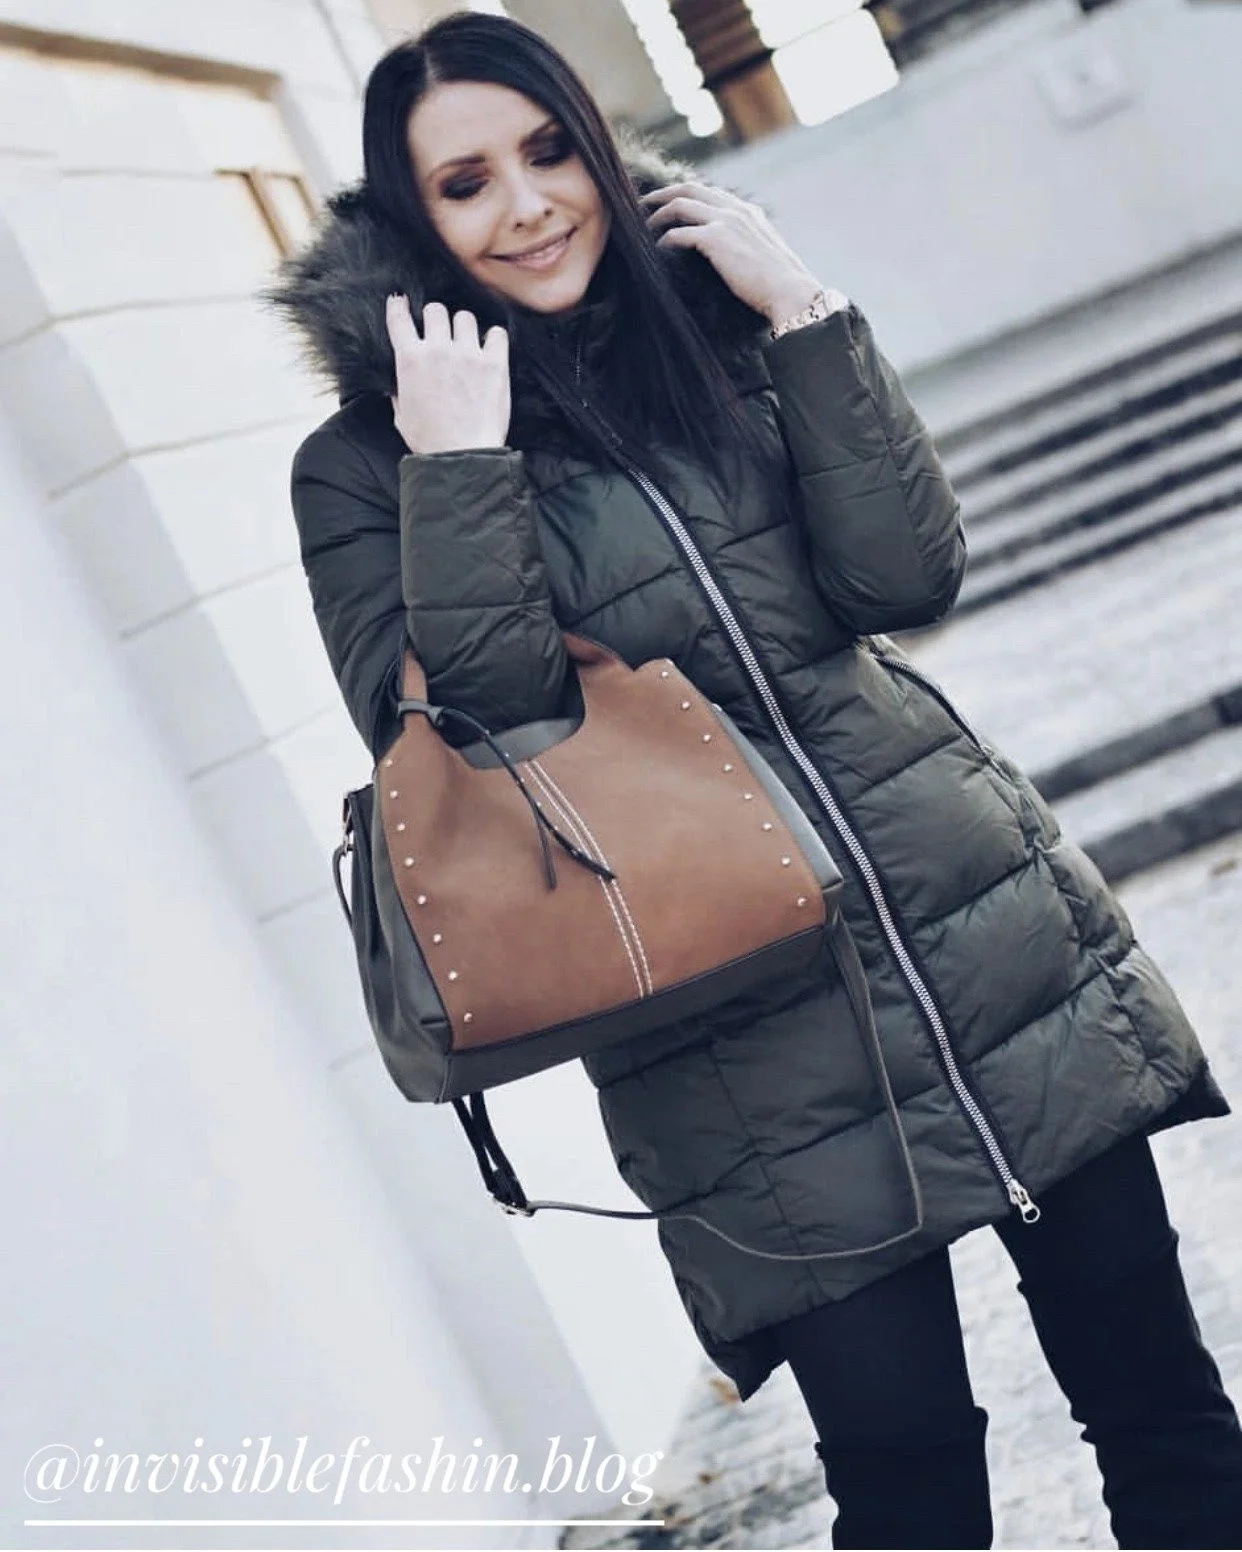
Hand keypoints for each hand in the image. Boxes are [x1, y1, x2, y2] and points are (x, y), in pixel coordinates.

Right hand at [386, 295, 510, 454]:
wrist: (462, 455)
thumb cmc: (430, 440)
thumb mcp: (402, 415)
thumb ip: (400, 391)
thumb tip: (400, 384)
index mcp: (410, 360)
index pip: (399, 319)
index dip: (398, 306)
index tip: (400, 302)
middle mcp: (438, 350)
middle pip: (435, 310)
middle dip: (436, 319)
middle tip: (441, 334)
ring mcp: (468, 355)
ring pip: (464, 317)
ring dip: (463, 327)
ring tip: (466, 343)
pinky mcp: (495, 364)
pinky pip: (497, 333)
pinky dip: (493, 338)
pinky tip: (490, 349)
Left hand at [639, 182, 846, 326]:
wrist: (790, 291)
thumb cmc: (779, 284)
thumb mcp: (763, 255)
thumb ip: (746, 246)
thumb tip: (734, 258)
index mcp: (747, 212)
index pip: (710, 192)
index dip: (686, 195)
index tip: (669, 203)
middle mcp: (735, 210)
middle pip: (690, 188)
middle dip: (663, 193)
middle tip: (644, 203)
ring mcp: (726, 221)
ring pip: (681, 204)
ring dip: (658, 213)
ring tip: (643, 226)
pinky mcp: (716, 239)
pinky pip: (679, 233)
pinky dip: (665, 239)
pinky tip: (657, 250)